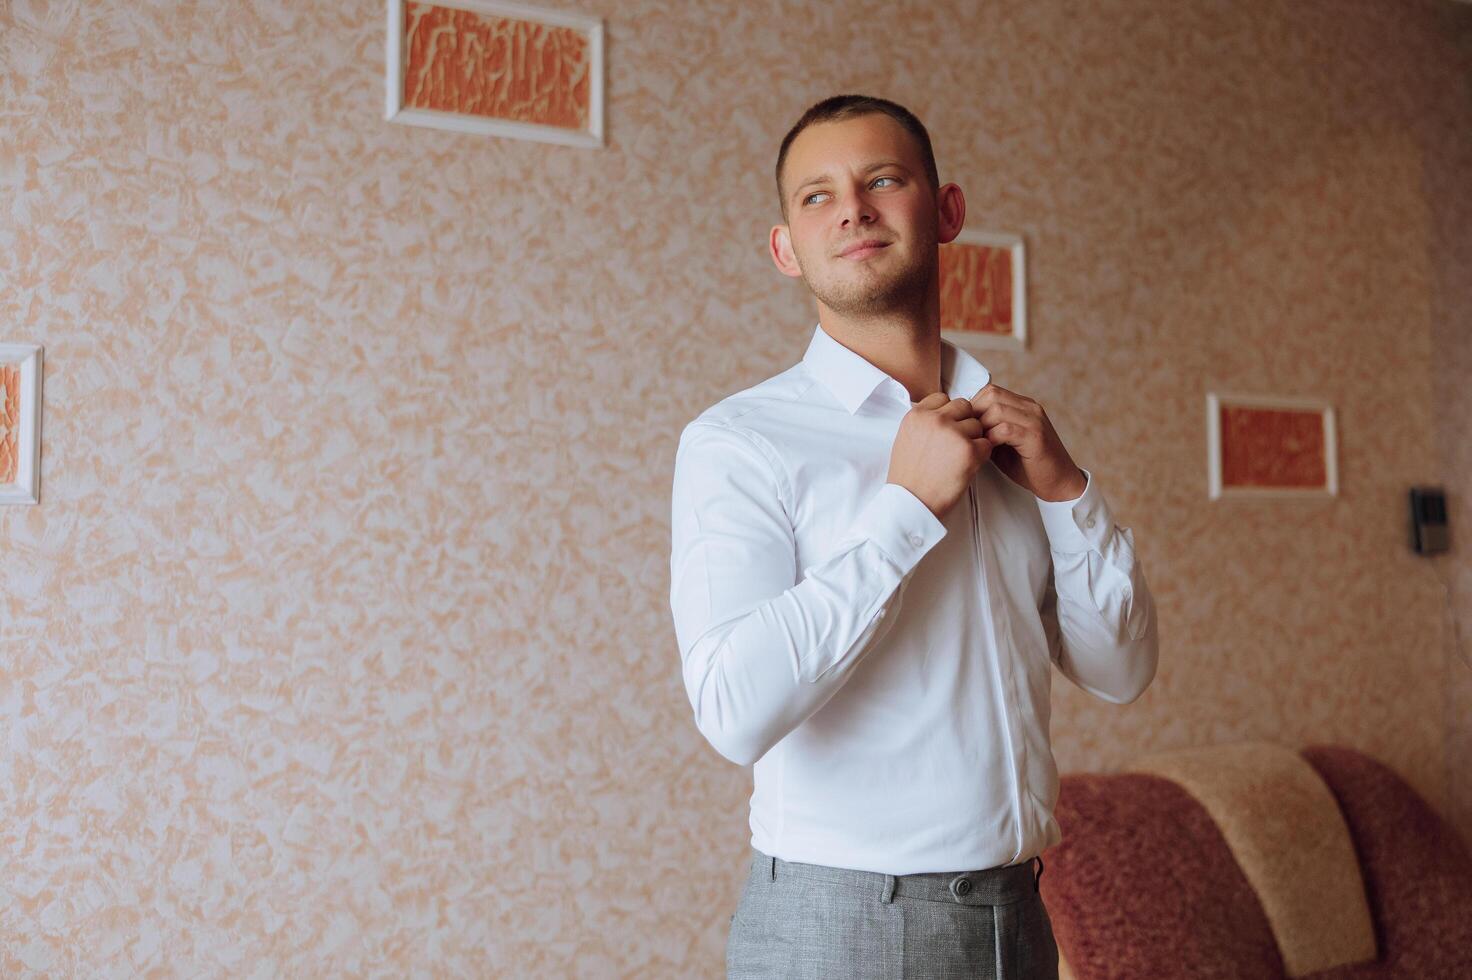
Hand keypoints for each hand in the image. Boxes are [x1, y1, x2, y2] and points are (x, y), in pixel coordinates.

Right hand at [887, 392, 993, 519]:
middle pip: (964, 406)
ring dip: (974, 440)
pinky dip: (981, 456)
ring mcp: (953, 433)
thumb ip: (924, 423)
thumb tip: (943, 412)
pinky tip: (966, 467)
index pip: (943, 398)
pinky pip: (987, 444)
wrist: (911, 504)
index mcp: (917, 415)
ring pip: (977, 424)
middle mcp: (934, 419)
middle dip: (964, 423)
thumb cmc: (909, 477)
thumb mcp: (906, 439)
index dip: (949, 414)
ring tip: (959, 459)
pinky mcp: (969, 450)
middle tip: (957, 445)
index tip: (946, 430)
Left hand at [968, 382, 1085, 501]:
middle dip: (975, 414)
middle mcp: (1030, 408)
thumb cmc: (1029, 465)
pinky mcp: (1035, 437)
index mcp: (1023, 406)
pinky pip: (1005, 429)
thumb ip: (988, 429)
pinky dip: (992, 438)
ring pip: (996, 409)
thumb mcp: (1004, 442)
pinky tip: (990, 450)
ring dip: (982, 427)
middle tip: (971, 435)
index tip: (968, 426)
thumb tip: (963, 425)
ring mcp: (1034, 421)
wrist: (1059, 483)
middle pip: (991, 395)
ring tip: (980, 443)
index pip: (990, 391)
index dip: (974, 406)